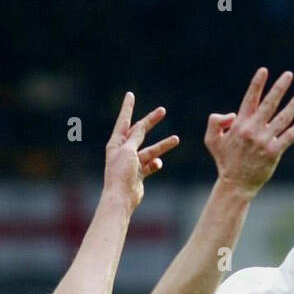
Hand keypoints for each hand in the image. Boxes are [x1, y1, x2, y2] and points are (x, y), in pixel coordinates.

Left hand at [103, 93, 179, 211]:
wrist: (122, 198)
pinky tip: (159, 164)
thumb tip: (140, 126)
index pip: (124, 121)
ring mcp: (132, 163)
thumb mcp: (128, 150)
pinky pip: (151, 165)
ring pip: (150, 149)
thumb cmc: (121, 173)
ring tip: (176, 139)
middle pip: (140, 132)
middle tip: (162, 111)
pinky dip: (156, 164)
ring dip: (163, 145)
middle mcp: (123, 151)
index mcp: (116, 143)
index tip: (130, 95)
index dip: (128, 107)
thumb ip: (136, 137)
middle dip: (151, 122)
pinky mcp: (139, 174)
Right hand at [204, 68, 293, 196]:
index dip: (257, 84)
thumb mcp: (211, 140)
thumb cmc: (225, 161)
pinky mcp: (273, 152)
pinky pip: (289, 136)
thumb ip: (215, 122)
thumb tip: (232, 114)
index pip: (250, 99)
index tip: (264, 71)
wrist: (235, 185)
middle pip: (269, 104)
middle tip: (289, 75)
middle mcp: (253, 130)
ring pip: (282, 118)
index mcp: (239, 124)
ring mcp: (264, 141)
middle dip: (279, 88)